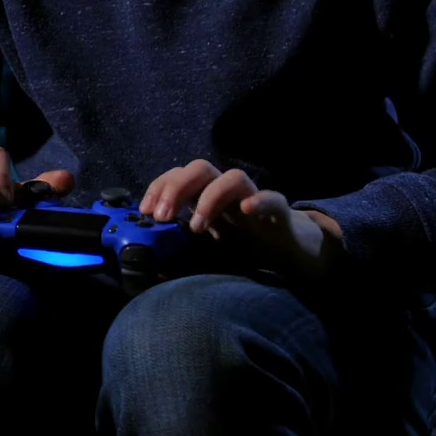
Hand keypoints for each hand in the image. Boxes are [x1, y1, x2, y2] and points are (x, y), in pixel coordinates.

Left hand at [140, 159, 343, 279]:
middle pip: (199, 169)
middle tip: (163, 217)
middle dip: (176, 187)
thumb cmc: (246, 247)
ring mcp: (253, 199)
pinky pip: (273, 198)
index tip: (145, 212)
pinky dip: (259, 201)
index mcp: (205, 197)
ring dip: (210, 197)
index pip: (177, 176)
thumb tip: (152, 266)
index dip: (159, 188)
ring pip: (232, 177)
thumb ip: (182, 253)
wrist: (290, 252)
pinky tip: (245, 211)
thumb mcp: (206, 252)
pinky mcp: (279, 212)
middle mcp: (226, 193)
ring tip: (198, 227)